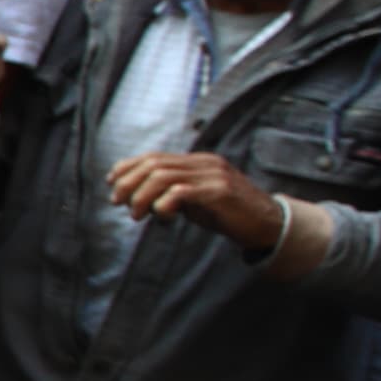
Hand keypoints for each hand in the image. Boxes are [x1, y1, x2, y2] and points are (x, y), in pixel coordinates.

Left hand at [109, 150, 284, 251]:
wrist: (268, 223)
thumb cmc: (228, 213)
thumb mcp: (195, 201)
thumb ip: (171, 194)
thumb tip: (137, 199)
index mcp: (196, 161)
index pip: (154, 156)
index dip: (128, 167)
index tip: (112, 183)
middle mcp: (203, 163)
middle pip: (153, 164)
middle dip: (129, 182)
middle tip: (118, 202)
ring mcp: (213, 175)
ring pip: (163, 176)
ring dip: (142, 196)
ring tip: (137, 214)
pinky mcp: (220, 191)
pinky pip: (182, 192)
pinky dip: (164, 204)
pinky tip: (163, 217)